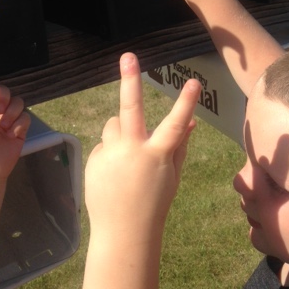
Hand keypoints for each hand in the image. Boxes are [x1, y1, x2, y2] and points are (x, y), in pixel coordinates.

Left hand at [85, 52, 200, 237]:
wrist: (123, 232)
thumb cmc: (154, 204)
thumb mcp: (172, 176)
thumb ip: (179, 146)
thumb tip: (189, 122)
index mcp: (156, 156)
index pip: (175, 125)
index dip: (186, 103)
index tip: (195, 82)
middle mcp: (132, 151)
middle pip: (130, 108)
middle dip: (130, 80)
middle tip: (128, 56)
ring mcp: (110, 155)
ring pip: (113, 125)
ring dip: (120, 132)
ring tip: (126, 157)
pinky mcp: (93, 161)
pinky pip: (103, 145)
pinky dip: (110, 153)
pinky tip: (114, 175)